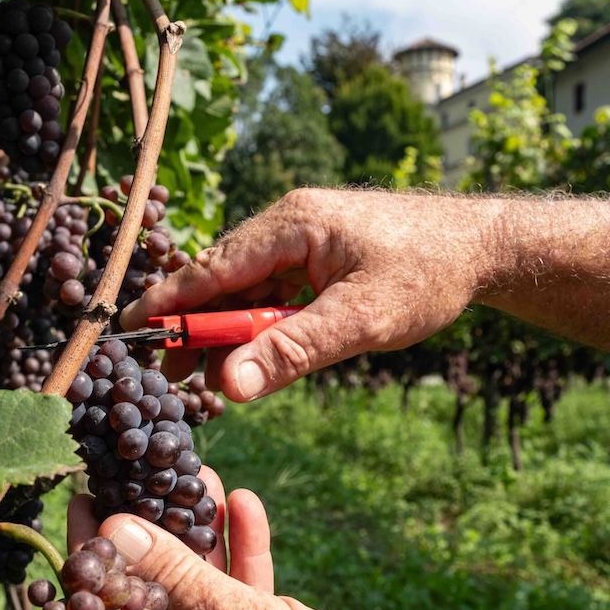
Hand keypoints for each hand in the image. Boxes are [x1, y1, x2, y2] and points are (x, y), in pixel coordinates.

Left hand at [67, 471, 432, 609]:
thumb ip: (177, 579)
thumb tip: (114, 530)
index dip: (93, 556)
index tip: (87, 497)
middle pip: (148, 597)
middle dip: (152, 532)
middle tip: (140, 473)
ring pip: (196, 591)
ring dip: (200, 534)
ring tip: (194, 472)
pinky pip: (239, 601)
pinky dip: (241, 558)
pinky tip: (243, 505)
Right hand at [121, 188, 503, 400]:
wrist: (482, 246)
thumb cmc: (429, 273)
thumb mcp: (362, 319)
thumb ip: (295, 351)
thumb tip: (232, 386)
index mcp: (292, 224)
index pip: (212, 267)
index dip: (168, 302)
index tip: (127, 330)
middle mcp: (287, 223)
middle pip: (221, 279)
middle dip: (194, 325)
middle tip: (168, 373)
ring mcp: (301, 238)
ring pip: (244, 288)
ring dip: (227, 330)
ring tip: (204, 376)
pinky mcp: (315, 256)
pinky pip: (271, 291)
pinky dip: (257, 324)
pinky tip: (251, 355)